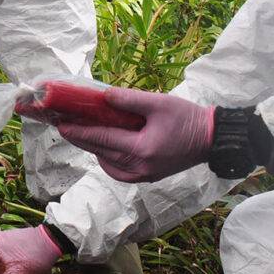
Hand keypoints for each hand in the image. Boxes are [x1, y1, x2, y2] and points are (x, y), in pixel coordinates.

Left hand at [56, 87, 214, 182]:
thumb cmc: (188, 118)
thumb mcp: (159, 103)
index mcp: (142, 149)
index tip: (62, 125)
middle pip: (101, 152)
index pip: (103, 139)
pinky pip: (119, 171)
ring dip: (94, 149)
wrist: (212, 139)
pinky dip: (108, 161)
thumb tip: (103, 96)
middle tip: (64, 128)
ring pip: (108, 164)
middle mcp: (140, 168)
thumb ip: (130, 100)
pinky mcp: (147, 178)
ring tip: (82, 135)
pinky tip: (104, 149)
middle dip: (81, 139)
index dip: (80, 132)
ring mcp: (143, 176)